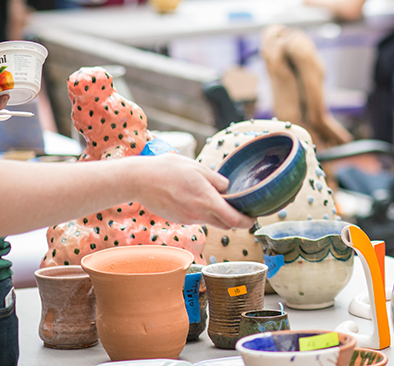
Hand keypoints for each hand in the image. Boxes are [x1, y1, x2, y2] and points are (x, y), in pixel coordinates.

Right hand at [129, 153, 254, 230]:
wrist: (139, 180)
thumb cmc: (169, 169)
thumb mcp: (198, 168)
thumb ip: (217, 180)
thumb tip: (228, 189)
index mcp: (207, 201)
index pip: (234, 220)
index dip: (247, 222)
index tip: (253, 219)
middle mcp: (198, 214)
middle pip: (225, 225)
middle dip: (235, 220)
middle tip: (240, 209)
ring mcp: (187, 219)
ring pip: (210, 221)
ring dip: (217, 214)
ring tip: (214, 197)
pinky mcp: (177, 219)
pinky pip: (196, 218)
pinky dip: (202, 212)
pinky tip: (195, 197)